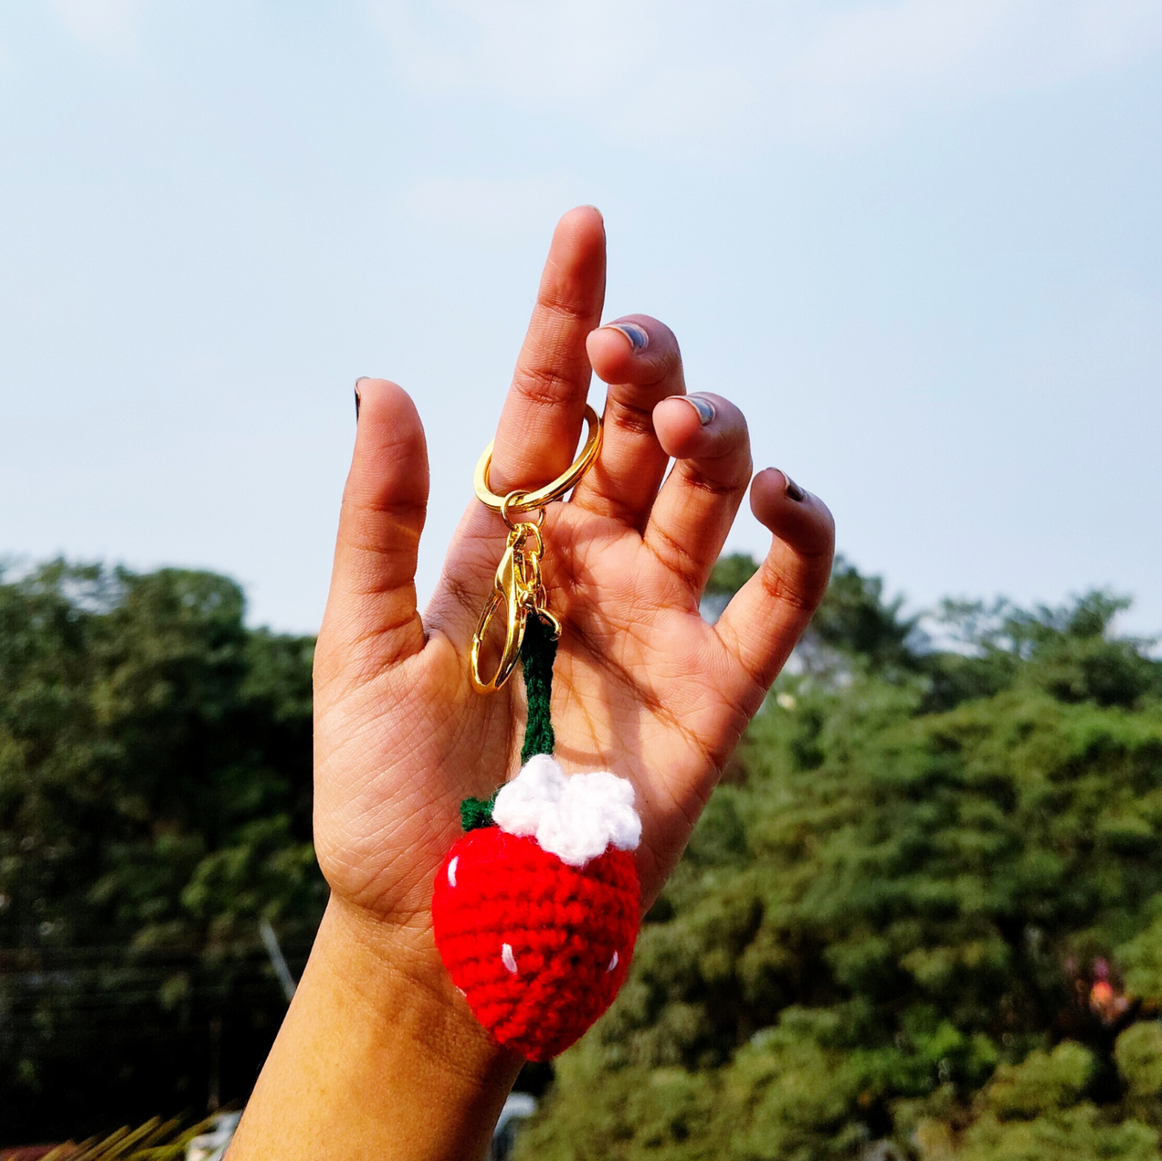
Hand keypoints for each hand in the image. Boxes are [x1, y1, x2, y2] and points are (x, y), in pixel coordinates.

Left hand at [312, 207, 834, 1043]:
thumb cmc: (386, 802)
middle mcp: (593, 564)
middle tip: (634, 344)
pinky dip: (803, 538)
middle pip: (638, 432)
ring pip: (712, 490)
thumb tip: (383, 380)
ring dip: (712, 435)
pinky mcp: (720, 695)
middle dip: (647, 367)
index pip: (546, 407)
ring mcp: (662, 622)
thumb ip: (378, 519)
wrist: (442, 935)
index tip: (584, 225)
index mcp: (507, 541)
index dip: (566, 317)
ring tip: (686, 425)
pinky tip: (780, 493)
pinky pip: (784, 600)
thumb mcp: (359, 648)